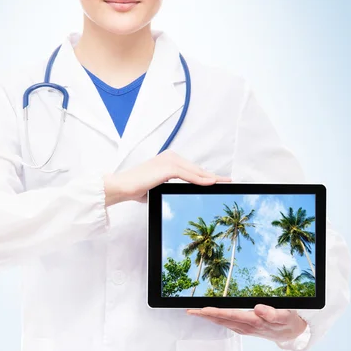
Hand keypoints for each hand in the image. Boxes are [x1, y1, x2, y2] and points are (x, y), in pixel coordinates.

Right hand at [103, 150, 230, 205]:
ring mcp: (169, 160)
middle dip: (212, 175)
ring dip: (210, 177)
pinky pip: (189, 175)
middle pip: (196, 168)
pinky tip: (212, 183)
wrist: (122, 187)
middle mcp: (170, 156)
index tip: (218, 180)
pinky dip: (201, 179)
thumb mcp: (157, 186)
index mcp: (168, 159)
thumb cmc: (137, 188)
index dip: (206, 174)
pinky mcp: (168, 167)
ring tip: (224, 182)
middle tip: (228, 181)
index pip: (191, 168)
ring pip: (195, 170)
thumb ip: (169, 186)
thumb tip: (179, 193)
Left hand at [186, 305, 307, 341]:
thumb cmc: (289, 321)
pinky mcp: (247, 327)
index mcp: (254, 322)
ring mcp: (246, 328)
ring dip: (209, 317)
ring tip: (196, 312)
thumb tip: (257, 309)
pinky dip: (217, 318)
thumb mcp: (285, 316)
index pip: (230, 315)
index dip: (214, 312)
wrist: (295, 332)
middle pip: (222, 320)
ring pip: (223, 322)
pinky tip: (211, 316)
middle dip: (205, 315)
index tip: (201, 310)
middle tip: (189, 311)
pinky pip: (228, 323)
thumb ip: (272, 313)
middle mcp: (247, 326)